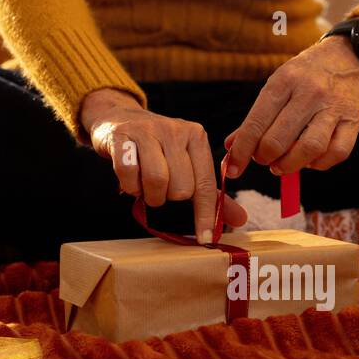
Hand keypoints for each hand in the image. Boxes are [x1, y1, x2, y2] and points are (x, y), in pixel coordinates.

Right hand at [81, 89, 247, 242]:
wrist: (119, 120)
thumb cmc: (157, 149)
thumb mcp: (186, 164)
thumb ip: (211, 193)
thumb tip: (240, 220)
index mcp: (196, 137)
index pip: (206, 184)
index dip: (205, 215)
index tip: (205, 238)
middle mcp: (175, 130)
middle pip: (181, 187)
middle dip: (169, 199)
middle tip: (161, 192)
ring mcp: (147, 131)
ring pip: (158, 180)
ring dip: (150, 195)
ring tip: (146, 188)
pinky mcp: (121, 136)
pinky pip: (129, 173)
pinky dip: (130, 186)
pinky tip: (131, 180)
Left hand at [223, 37, 358, 178]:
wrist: (351, 56)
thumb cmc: (308, 74)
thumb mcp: (279, 84)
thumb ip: (256, 117)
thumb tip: (232, 147)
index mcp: (284, 81)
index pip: (256, 124)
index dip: (242, 152)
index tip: (233, 169)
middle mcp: (309, 92)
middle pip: (278, 140)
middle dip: (264, 158)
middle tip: (264, 159)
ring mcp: (333, 107)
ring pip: (309, 149)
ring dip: (290, 165)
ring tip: (282, 166)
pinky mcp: (354, 120)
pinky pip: (337, 152)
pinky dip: (320, 164)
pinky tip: (310, 161)